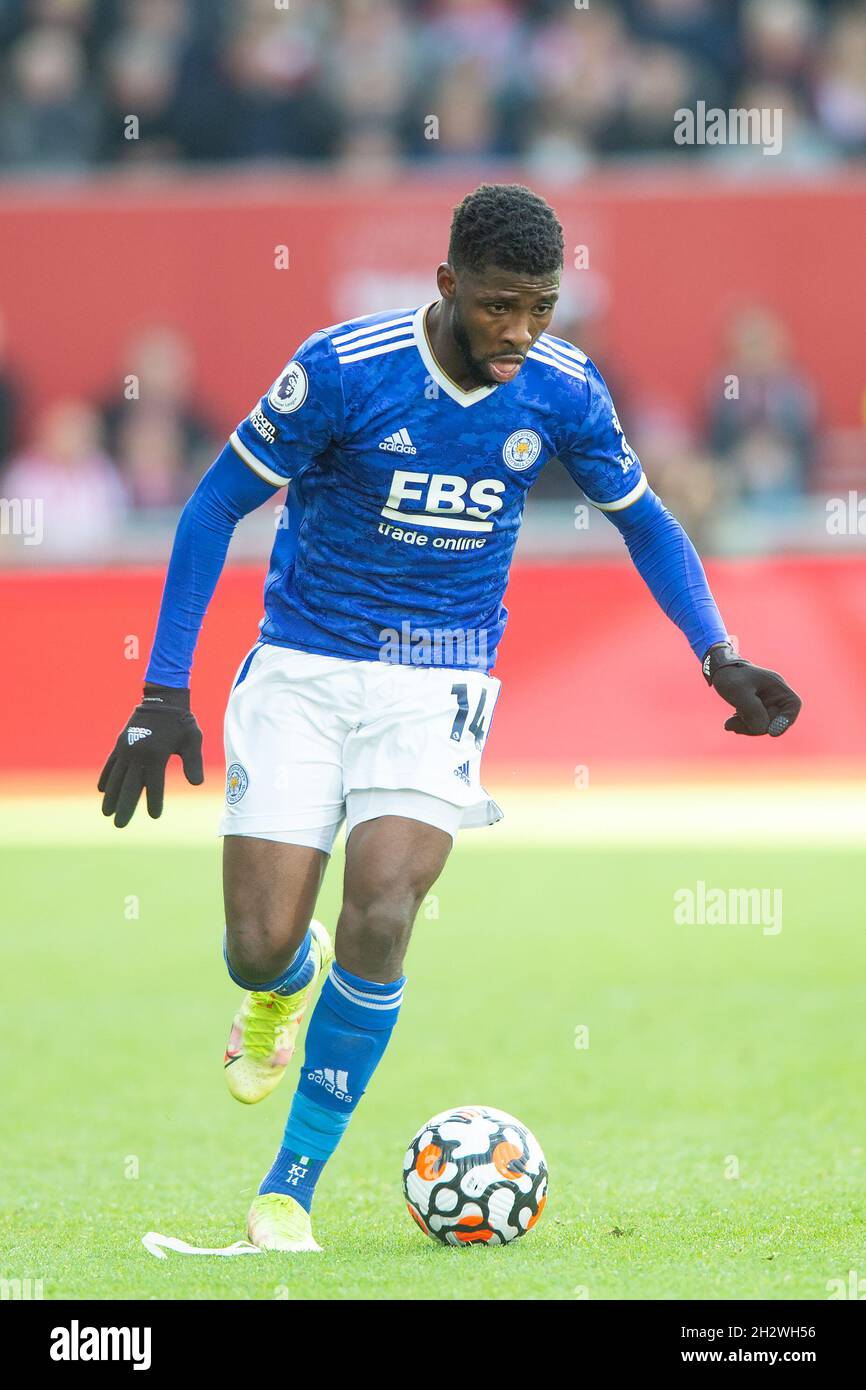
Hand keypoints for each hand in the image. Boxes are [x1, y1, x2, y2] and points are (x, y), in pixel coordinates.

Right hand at [98, 684, 203, 826]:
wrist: (163, 699)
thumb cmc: (181, 722)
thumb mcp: (193, 740)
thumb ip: (194, 762)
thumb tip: (196, 783)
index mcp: (156, 755)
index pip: (154, 785)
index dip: (154, 801)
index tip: (154, 816)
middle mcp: (137, 754)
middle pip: (130, 786)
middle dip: (125, 807)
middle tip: (120, 825)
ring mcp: (126, 749)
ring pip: (116, 778)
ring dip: (111, 796)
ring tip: (106, 813)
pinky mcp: (120, 744)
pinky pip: (110, 764)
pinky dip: (106, 777)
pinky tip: (102, 790)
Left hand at [704, 643, 801, 736]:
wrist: (719, 670)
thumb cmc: (730, 676)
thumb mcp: (738, 691)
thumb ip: (751, 709)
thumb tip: (762, 729)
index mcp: (777, 685)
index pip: (793, 704)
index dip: (785, 721)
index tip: (773, 733)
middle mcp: (775, 695)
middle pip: (775, 720)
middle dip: (755, 726)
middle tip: (730, 724)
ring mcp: (767, 703)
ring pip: (764, 725)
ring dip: (746, 727)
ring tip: (728, 724)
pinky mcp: (758, 709)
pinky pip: (755, 724)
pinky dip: (744, 725)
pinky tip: (730, 723)